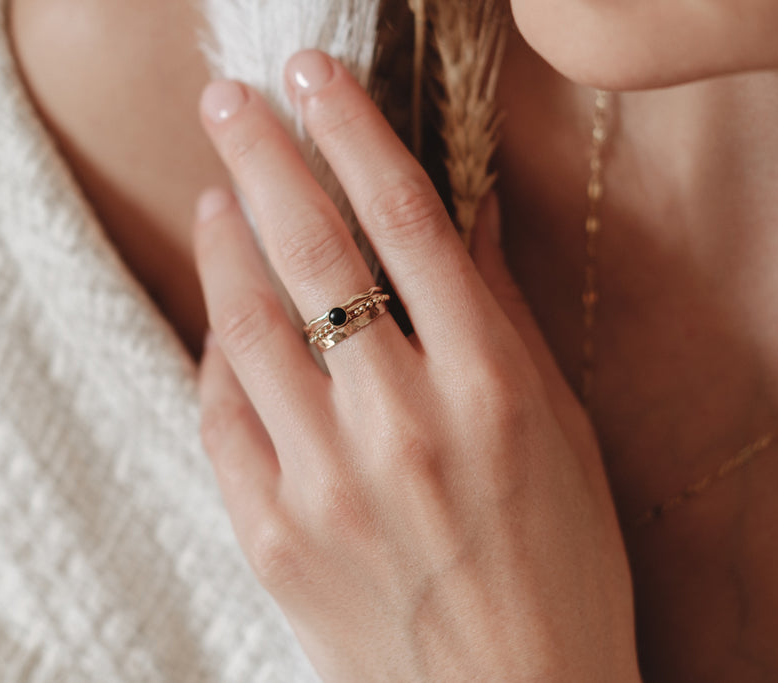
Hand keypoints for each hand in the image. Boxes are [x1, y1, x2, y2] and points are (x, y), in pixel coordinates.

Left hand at [194, 49, 638, 681]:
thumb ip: (501, 314)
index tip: (319, 81)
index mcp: (491, 390)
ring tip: (217, 200)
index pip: (407, 222)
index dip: (356, 134)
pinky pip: (222, 416)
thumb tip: (459, 211)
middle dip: (261, 158)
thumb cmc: (560, 568)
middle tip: (229, 103)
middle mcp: (401, 427)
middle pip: (310, 253)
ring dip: (223, 248)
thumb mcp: (560, 430)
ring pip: (246, 327)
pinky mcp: (269, 535)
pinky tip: (223, 320)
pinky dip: (219, 356)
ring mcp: (324, 484)